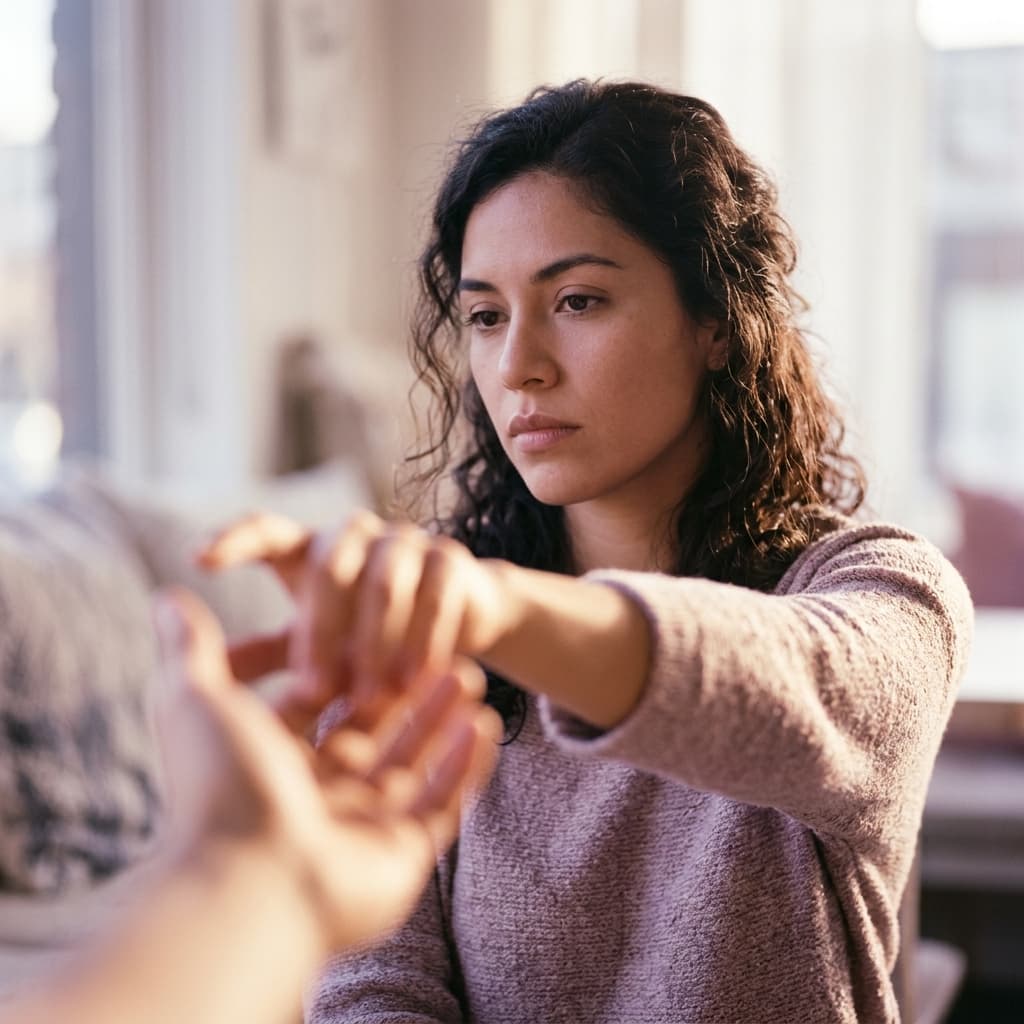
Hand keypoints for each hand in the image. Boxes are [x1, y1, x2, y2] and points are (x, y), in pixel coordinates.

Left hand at [154, 587, 500, 952]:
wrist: (248, 881)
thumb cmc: (220, 786)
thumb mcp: (196, 699)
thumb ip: (191, 647)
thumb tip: (170, 595)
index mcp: (274, 766)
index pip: (325, 708)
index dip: (355, 669)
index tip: (382, 633)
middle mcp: (318, 801)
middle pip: (375, 737)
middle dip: (409, 694)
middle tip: (439, 652)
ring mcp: (362, 834)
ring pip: (413, 768)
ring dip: (441, 723)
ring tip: (470, 676)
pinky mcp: (400, 861)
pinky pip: (441, 805)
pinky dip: (463, 768)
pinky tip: (483, 725)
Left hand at [198, 510, 515, 709]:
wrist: (445, 644)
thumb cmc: (357, 650)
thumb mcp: (304, 651)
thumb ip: (253, 652)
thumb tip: (174, 628)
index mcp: (306, 552)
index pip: (266, 531)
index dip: (234, 541)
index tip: (199, 560)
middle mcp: (353, 537)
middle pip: (329, 566)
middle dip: (322, 631)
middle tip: (316, 691)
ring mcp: (405, 543)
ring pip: (384, 583)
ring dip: (376, 645)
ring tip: (370, 700)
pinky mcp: (451, 563)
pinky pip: (435, 597)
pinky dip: (423, 643)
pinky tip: (415, 684)